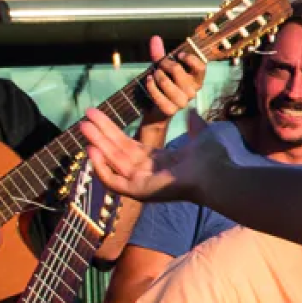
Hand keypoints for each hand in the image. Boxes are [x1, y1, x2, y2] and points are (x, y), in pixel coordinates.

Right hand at [82, 107, 227, 203]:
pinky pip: (113, 181)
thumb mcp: (199, 135)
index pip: (127, 146)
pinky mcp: (138, 192)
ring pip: (111, 162)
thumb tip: (191, 110)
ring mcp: (141, 183)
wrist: (217, 172)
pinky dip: (101, 167)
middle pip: (116, 151)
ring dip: (97, 144)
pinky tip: (92, 150)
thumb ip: (193, 124)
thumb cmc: (212, 158)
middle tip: (85, 116)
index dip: (112, 132)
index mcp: (157, 161)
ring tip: (84, 126)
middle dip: (100, 133)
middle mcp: (146, 173)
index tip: (100, 117)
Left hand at [139, 36, 207, 126]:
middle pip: (178, 71)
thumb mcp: (164, 68)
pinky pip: (158, 95)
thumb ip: (161, 54)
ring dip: (157, 75)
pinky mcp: (171, 110)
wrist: (156, 110)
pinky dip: (151, 86)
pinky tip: (149, 81)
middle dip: (165, 64)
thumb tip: (155, 38)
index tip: (179, 55)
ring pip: (166, 82)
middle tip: (159, 64)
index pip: (201, 67)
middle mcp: (192, 92)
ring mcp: (182, 102)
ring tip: (153, 74)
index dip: (190, 58)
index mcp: (196, 80)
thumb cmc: (164, 85)